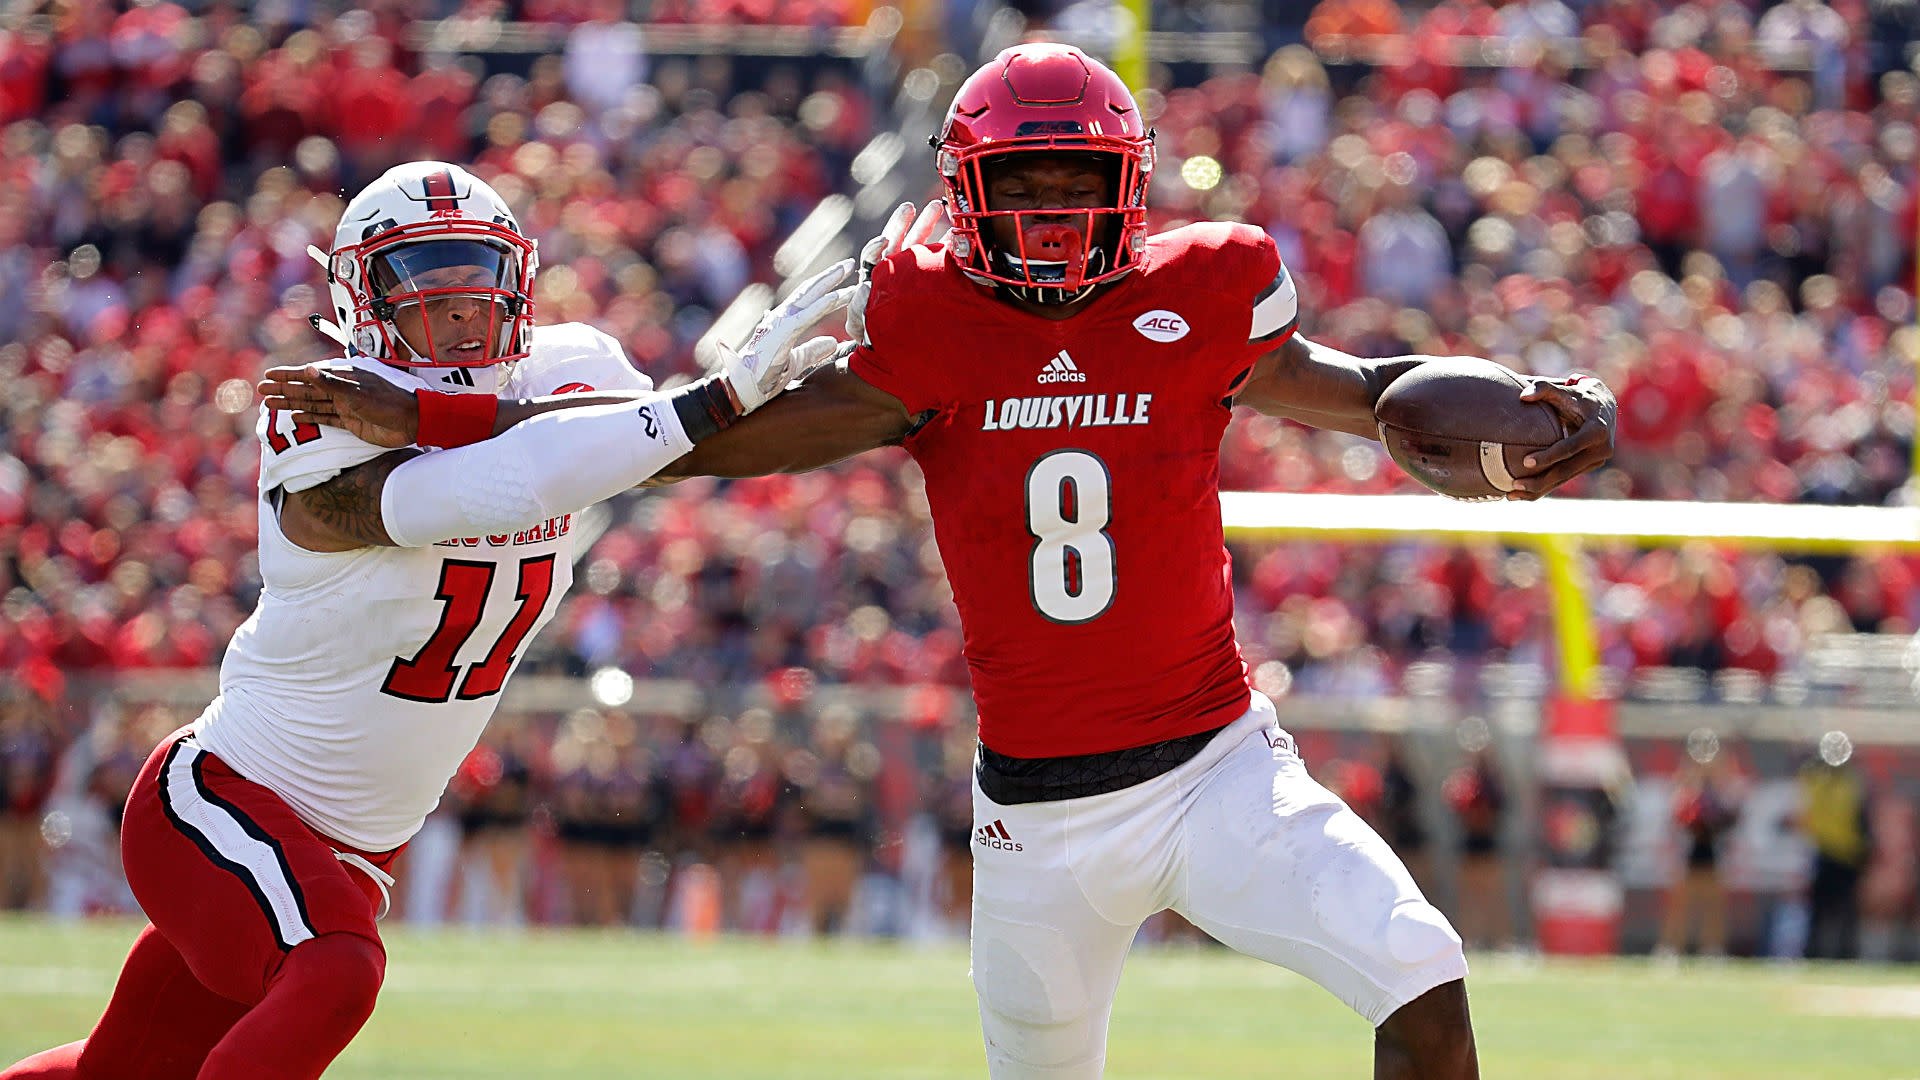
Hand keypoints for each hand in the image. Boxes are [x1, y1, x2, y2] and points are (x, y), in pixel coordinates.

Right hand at [257, 365, 418, 447]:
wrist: (411, 423)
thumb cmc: (388, 403)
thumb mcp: (357, 392)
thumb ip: (331, 384)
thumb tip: (307, 371)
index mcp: (344, 377)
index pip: (310, 375)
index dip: (289, 375)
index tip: (269, 375)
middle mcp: (342, 390)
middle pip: (307, 389)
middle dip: (284, 389)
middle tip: (262, 390)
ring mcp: (346, 407)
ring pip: (312, 404)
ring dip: (292, 403)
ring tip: (270, 404)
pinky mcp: (351, 423)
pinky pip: (325, 419)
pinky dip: (310, 418)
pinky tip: (296, 417)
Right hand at [719, 258, 854, 411]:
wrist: (743, 389)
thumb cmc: (765, 376)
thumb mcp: (796, 361)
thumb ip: (813, 350)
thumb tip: (834, 342)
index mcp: (784, 323)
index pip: (810, 301)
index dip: (829, 290)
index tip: (849, 283)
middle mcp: (782, 317)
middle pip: (810, 291)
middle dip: (831, 276)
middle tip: (851, 264)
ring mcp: (780, 323)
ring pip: (808, 296)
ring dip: (829, 281)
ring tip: (847, 269)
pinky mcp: (780, 334)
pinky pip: (804, 316)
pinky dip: (820, 305)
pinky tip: (836, 296)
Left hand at [848, 200, 947, 344]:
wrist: (896, 344)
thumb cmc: (873, 334)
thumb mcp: (859, 325)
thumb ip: (858, 310)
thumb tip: (864, 288)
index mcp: (875, 275)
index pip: (873, 254)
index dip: (876, 246)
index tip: (883, 241)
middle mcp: (894, 267)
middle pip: (898, 239)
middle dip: (907, 222)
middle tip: (914, 207)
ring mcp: (914, 270)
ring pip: (919, 242)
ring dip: (927, 223)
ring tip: (939, 206)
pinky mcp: (932, 276)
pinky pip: (940, 258)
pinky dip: (948, 246)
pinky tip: (958, 236)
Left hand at [1508, 374, 1616, 499]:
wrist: (1604, 405)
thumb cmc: (1577, 396)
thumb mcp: (1563, 390)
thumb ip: (1543, 388)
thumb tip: (1523, 396)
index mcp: (1596, 431)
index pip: (1570, 447)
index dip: (1549, 455)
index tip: (1526, 462)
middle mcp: (1601, 450)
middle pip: (1566, 470)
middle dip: (1540, 480)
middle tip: (1513, 485)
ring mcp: (1595, 461)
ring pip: (1564, 478)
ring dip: (1539, 489)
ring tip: (1512, 495)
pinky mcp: (1588, 467)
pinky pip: (1564, 478)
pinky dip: (1544, 487)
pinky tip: (1522, 495)